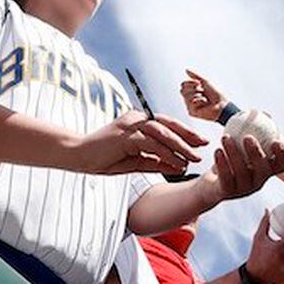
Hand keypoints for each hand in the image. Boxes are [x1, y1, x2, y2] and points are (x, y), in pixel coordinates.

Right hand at [74, 110, 206, 174]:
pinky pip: (152, 144)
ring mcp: (131, 125)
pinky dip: (166, 154)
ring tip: (195, 157)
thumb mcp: (135, 162)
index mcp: (138, 121)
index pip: (166, 124)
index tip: (200, 142)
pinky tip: (178, 163)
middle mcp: (136, 118)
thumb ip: (155, 162)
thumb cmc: (104, 159)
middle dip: (188, 135)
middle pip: (168, 124)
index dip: (184, 132)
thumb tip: (178, 166)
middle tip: (204, 145)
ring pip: (163, 133)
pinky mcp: (126, 135)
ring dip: (181, 146)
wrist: (78, 156)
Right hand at [179, 68, 228, 120]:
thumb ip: (195, 75)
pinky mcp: (192, 112)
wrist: (221, 104)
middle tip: (202, 91)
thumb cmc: (216, 93)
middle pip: (182, 90)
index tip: (199, 83)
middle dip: (193, 89)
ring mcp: (190, 106)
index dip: (190, 83)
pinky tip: (205, 104)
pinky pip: (191, 104)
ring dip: (198, 95)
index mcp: (192, 91)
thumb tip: (186, 69)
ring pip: (186, 97)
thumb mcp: (205, 81)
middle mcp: (190, 98)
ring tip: (205, 99)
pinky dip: (199, 102)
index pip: (183, 85)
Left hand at [198, 134, 283, 205]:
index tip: (275, 140)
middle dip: (256, 152)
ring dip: (234, 152)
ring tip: (225, 137)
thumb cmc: (232, 159)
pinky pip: (226, 178)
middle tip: (247, 137)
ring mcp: (243, 189)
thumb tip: (265, 114)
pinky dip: (222, 163)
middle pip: (263, 170)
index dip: (282, 155)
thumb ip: (254, 130)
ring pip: (242, 172)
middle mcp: (258, 181)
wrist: (212, 183)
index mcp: (266, 170)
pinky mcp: (227, 192)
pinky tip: (217, 150)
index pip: (282, 165)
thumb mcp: (242, 146)